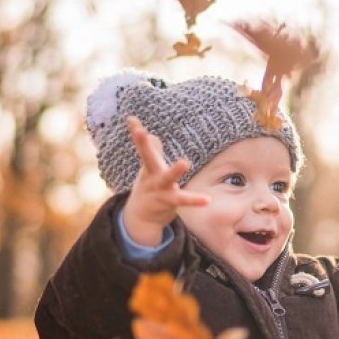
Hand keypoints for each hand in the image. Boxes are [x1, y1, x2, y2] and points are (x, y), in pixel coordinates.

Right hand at [120, 116, 208, 244]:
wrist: (140, 219)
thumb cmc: (149, 189)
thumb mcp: (149, 171)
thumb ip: (154, 153)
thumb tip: (155, 135)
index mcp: (148, 167)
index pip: (142, 148)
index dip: (137, 134)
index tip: (131, 119)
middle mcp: (152, 177)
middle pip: (148, 159)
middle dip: (144, 144)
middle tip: (141, 132)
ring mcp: (160, 190)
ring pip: (167, 179)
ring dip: (174, 171)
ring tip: (184, 162)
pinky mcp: (170, 202)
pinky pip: (183, 201)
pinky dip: (195, 200)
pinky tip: (207, 200)